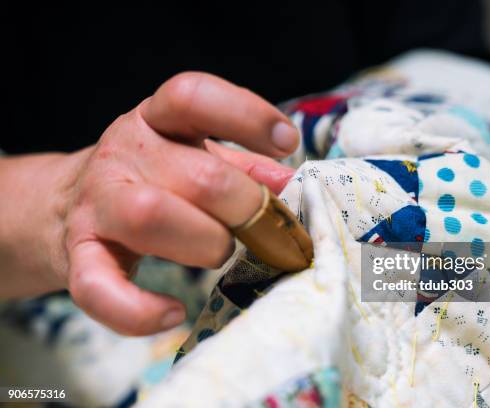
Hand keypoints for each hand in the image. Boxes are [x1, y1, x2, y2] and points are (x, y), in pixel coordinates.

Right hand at [0, 72, 297, 334]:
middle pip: (200, 177)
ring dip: (206, 243)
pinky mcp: (78, 255)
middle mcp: (123, 154)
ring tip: (220, 252)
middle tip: (261, 227)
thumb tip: (289, 181)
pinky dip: (139, 309)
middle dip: (246, 208)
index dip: (246, 115)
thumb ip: (242, 166)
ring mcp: (97, 204)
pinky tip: (172, 312)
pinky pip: (99, 289)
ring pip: (151, 217)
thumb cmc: (151, 178)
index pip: (193, 96)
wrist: (64, 206)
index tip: (286, 142)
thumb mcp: (195, 157)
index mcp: (156, 121)